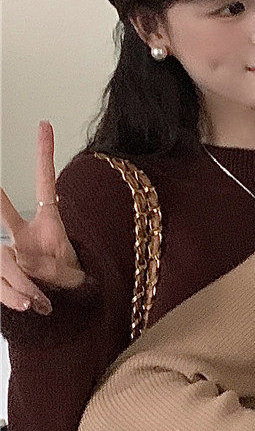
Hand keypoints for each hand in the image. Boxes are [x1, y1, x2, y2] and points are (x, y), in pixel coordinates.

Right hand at [1, 122, 85, 312]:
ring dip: (23, 285)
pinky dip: (17, 296)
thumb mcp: (72, 274)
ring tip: (40, 301)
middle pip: (4, 213)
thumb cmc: (68, 277)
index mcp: (49, 222)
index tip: (44, 125)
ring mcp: (14, 250)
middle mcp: (25, 233)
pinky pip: (4, 283)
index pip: (44, 183)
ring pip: (5, 260)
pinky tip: (33, 305)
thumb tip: (30, 268)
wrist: (64, 298)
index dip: (44, 154)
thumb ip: (54, 271)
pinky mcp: (7, 269)